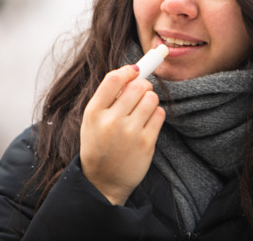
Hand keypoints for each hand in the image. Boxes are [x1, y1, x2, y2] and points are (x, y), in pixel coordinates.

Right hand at [80, 64, 165, 204]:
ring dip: (150, 99)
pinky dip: (156, 113)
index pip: (114, 79)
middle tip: (142, 90)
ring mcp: (130, 133)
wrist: (103, 182)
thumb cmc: (99, 145)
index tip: (135, 70)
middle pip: (137, 86)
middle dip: (143, 84)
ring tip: (143, 108)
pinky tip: (148, 121)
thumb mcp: (92, 120)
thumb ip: (108, 97)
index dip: (128, 70)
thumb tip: (135, 71)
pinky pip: (160, 114)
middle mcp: (111, 121)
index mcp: (94, 113)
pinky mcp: (146, 143)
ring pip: (151, 98)